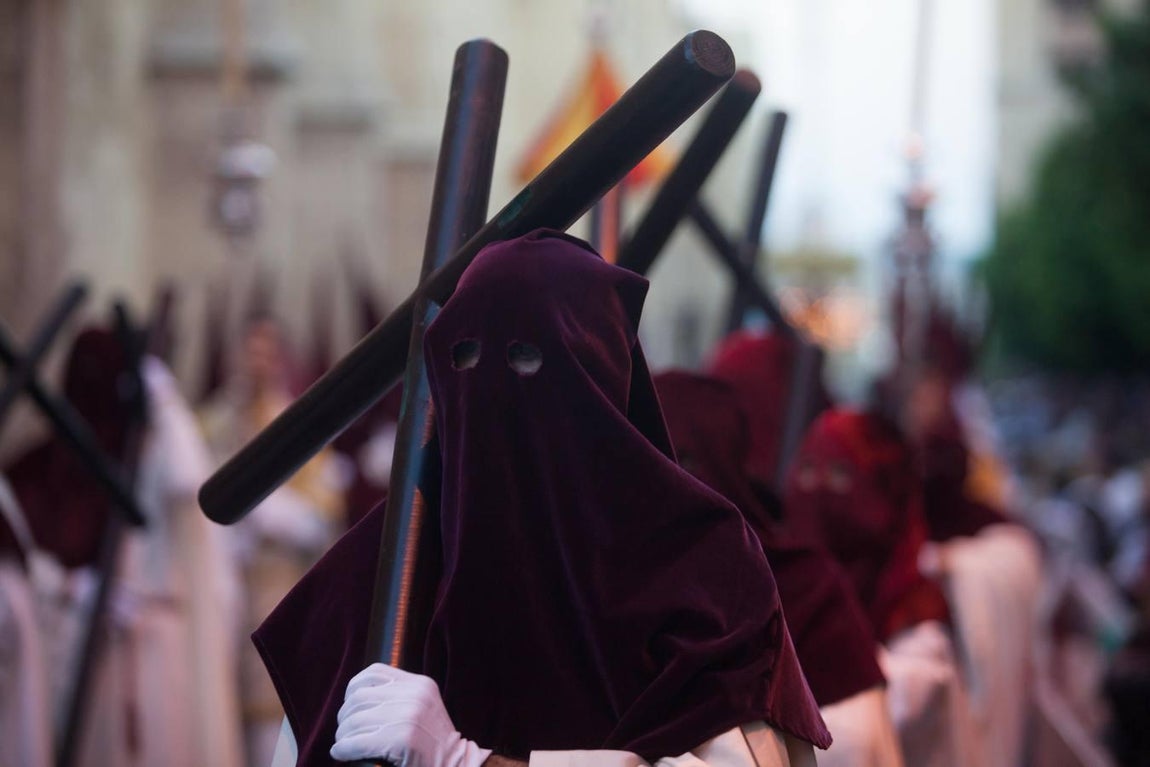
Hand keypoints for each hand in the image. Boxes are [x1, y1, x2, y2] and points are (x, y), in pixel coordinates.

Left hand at [330, 664, 491, 766]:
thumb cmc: (433, 744)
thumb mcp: (423, 708)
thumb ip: (399, 697)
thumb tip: (356, 697)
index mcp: (420, 684)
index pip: (374, 672)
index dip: (354, 687)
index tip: (350, 704)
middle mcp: (415, 696)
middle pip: (360, 697)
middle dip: (345, 716)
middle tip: (345, 731)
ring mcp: (408, 717)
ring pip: (355, 720)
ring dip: (343, 735)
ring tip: (343, 744)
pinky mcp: (401, 740)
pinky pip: (357, 742)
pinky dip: (343, 749)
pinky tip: (342, 753)